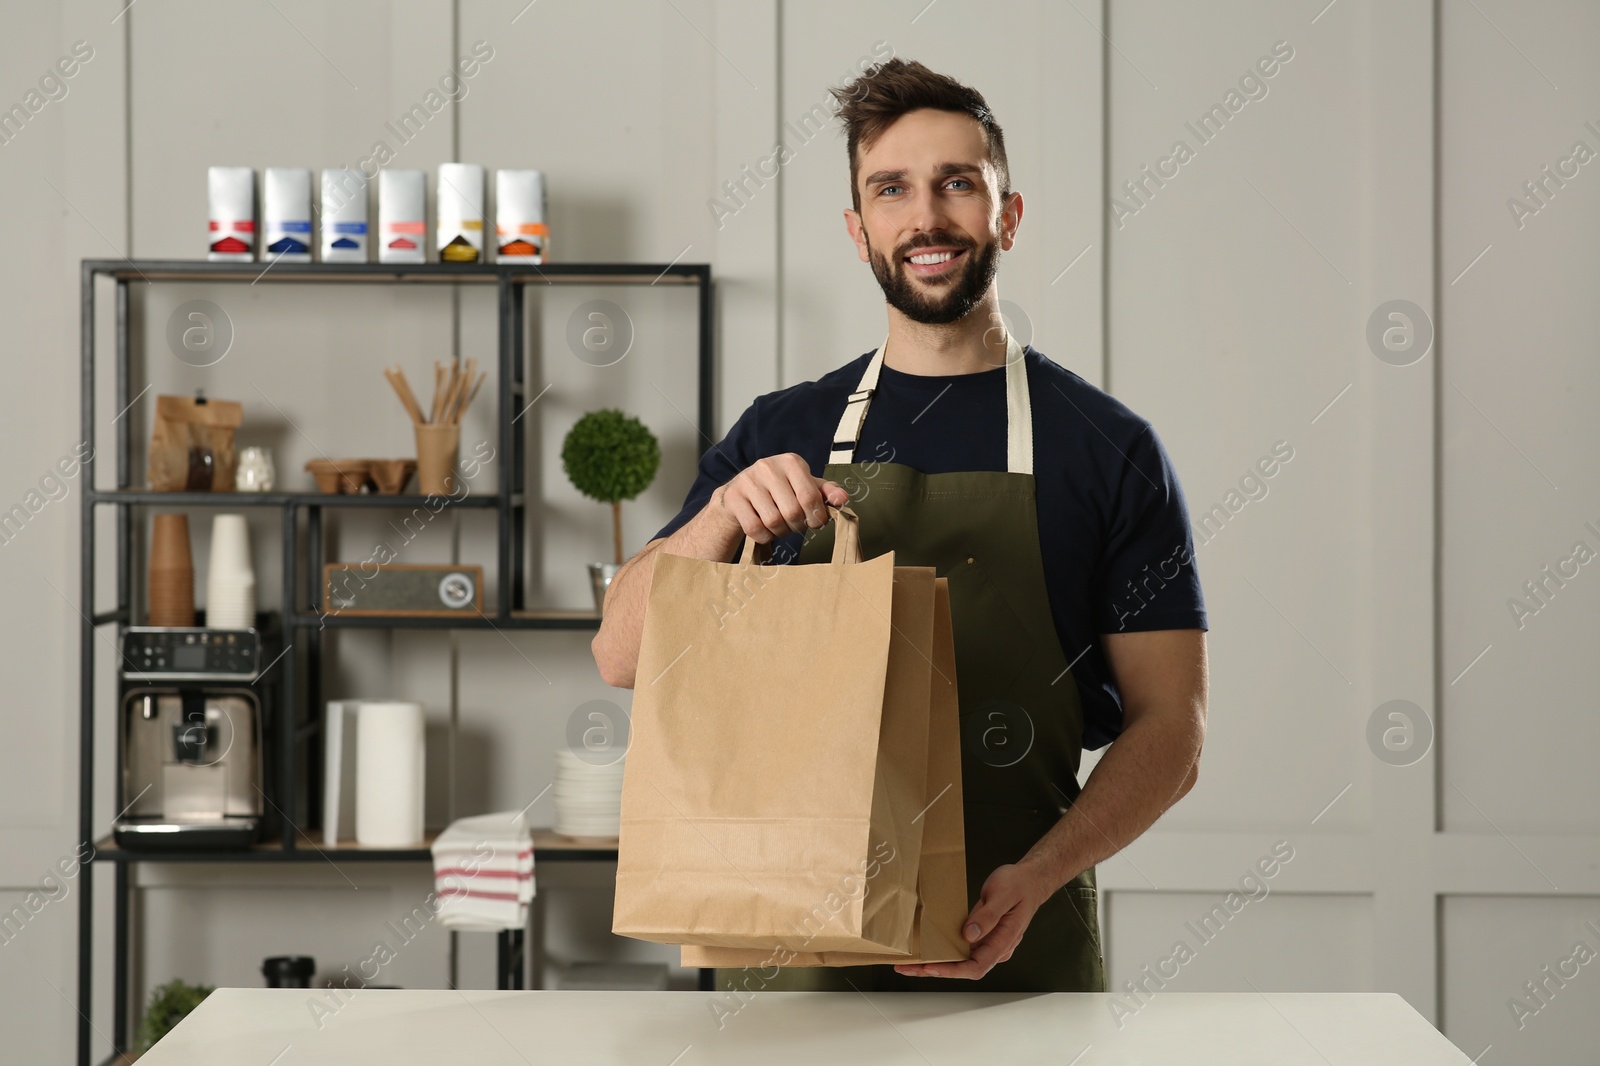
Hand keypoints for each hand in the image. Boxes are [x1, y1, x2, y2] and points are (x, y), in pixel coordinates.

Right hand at [714, 453, 849, 542]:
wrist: (740, 494)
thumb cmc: (780, 491)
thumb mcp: (805, 487)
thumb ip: (826, 493)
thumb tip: (843, 499)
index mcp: (791, 462)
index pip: (810, 496)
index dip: (816, 517)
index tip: (815, 522)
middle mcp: (768, 467)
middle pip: (792, 512)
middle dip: (798, 526)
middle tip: (795, 525)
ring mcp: (748, 481)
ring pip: (773, 521)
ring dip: (781, 532)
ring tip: (781, 526)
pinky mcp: (734, 498)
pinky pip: (755, 529)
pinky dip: (764, 537)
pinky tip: (766, 529)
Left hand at [893, 862, 1054, 979]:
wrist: (1029, 880)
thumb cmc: (1019, 886)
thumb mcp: (1002, 895)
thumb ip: (987, 916)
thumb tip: (968, 935)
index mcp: (1003, 942)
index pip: (976, 967)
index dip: (951, 970)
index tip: (930, 966)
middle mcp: (995, 949)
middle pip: (962, 968)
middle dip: (934, 970)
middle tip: (907, 968)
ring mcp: (987, 943)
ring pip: (959, 960)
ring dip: (934, 963)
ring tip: (909, 963)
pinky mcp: (981, 936)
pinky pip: (960, 948)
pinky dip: (942, 950)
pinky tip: (926, 948)